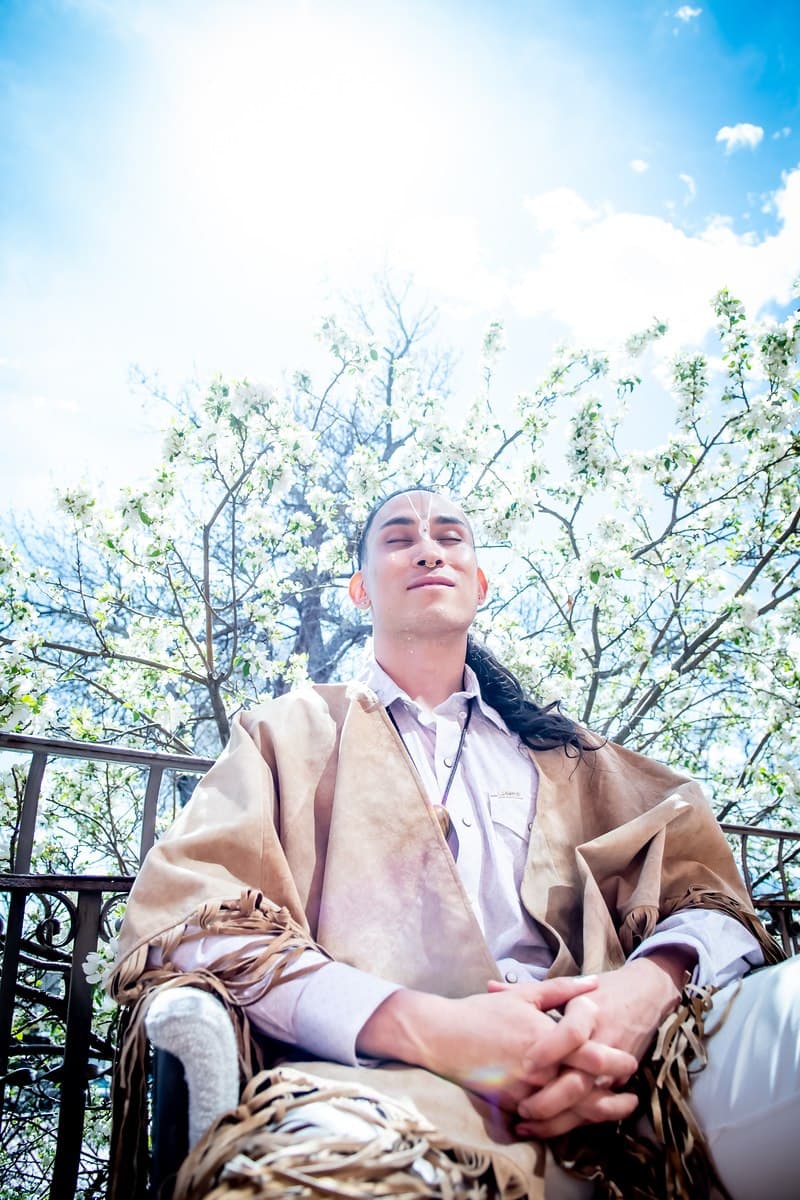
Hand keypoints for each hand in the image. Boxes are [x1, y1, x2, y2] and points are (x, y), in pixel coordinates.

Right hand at [357, 975, 635, 1112]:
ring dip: (593, 1111)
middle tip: (627, 1090)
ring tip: (610, 1107)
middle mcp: (538, 1068)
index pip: (593, 1055)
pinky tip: (573, 1112)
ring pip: (569, 1110)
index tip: (629, 1060)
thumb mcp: (523, 994)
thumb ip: (562, 990)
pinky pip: (545, 1118)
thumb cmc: (482, 1012)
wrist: (442, 1037)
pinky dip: (563, 1117)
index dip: (617, 1061)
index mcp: (545, 1037)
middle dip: (613, 1092)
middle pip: (587, 1090)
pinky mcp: (511, 1106)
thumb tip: (594, 983)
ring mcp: (525, 1091)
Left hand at [514, 951, 693, 1137]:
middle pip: (580, 1079)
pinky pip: (597, 1109)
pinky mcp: (620, 1082)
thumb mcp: (568, 987)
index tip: (527, 1063)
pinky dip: (574, 1122)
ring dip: (558, 1120)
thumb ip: (530, 991)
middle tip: (521, 1108)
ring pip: (588, 1103)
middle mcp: (602, 1041)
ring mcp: (613, 1067)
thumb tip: (491, 987)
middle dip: (550, 1099)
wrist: (646, 995)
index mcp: (588, 1011)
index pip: (572, 1033)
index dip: (550, 1050)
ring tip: (527, 1125)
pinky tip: (548, 1128)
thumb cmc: (602, 990)